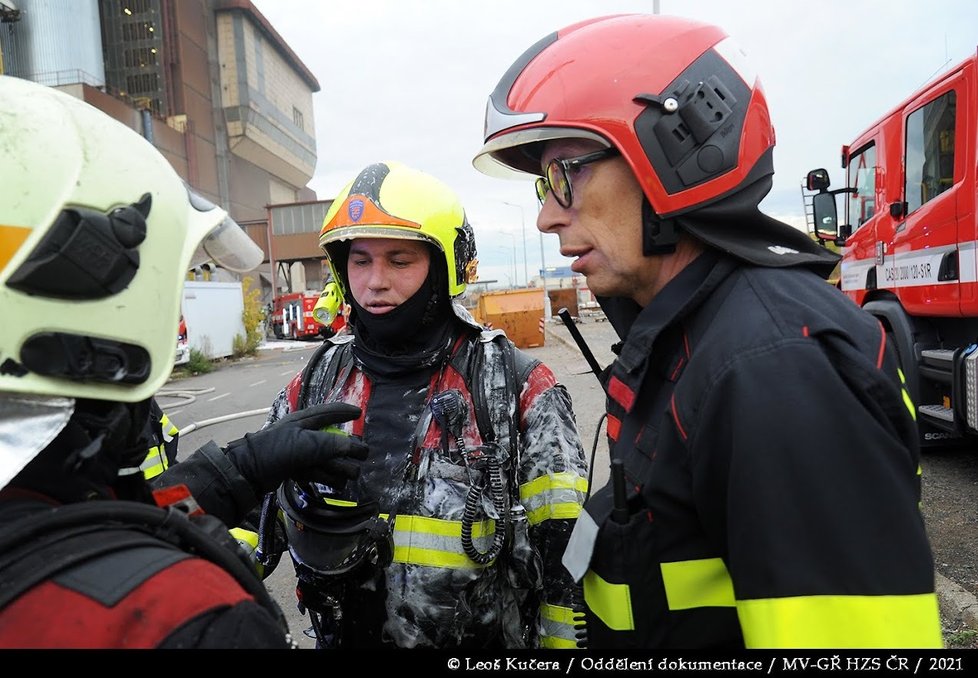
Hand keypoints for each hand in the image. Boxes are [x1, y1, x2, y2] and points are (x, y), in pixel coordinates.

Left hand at [224, 402, 367, 495]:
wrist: (248, 473)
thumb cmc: (275, 451)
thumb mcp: (305, 444)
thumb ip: (331, 444)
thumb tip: (353, 447)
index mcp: (303, 421)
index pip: (328, 412)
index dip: (344, 412)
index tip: (359, 413)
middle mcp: (302, 435)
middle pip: (331, 440)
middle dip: (347, 450)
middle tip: (363, 455)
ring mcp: (298, 453)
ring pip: (326, 458)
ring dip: (338, 467)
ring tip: (350, 474)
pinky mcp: (295, 469)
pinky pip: (316, 471)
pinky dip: (325, 477)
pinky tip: (334, 483)